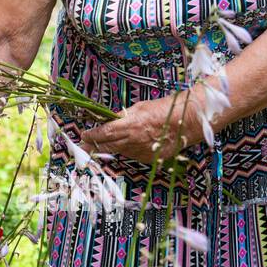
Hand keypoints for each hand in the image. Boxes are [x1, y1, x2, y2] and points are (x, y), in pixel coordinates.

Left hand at [78, 92, 201, 165]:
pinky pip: (132, 154)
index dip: (92, 136)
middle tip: (83, 148)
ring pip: (119, 151)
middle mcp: (133, 140)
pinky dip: (128, 150)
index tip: (84, 136)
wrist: (184, 122)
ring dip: (111, 148)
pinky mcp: (147, 159)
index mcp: (129, 124)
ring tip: (102, 146)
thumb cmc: (162, 110)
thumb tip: (111, 121)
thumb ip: (123, 117)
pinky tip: (131, 143)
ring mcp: (140, 151)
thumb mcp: (138, 108)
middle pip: (107, 146)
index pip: (104, 132)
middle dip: (93, 147)